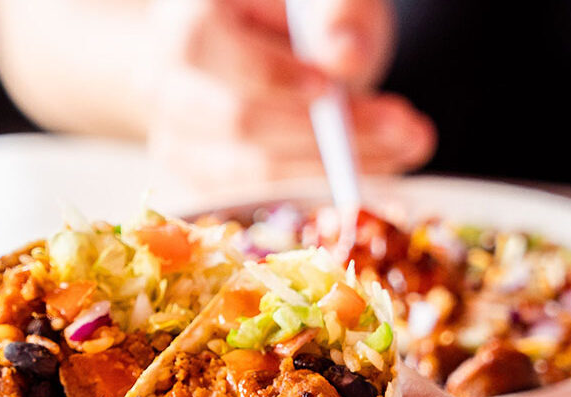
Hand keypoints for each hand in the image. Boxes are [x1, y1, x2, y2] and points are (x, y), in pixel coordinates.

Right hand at [146, 0, 435, 188]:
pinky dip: (305, 197)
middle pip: (237, 121)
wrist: (239, 52)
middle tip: (406, 132)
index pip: (221, 53)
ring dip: (325, 171)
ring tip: (396, 154)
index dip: (280, 79)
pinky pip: (247, 202)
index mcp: (189, 19)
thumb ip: (337, 12)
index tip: (336, 90)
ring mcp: (173, 135)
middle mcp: (164, 81)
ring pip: (244, 172)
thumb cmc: (286, 21)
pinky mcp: (193, 176)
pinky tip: (357, 180)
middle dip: (325, 136)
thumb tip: (346, 58)